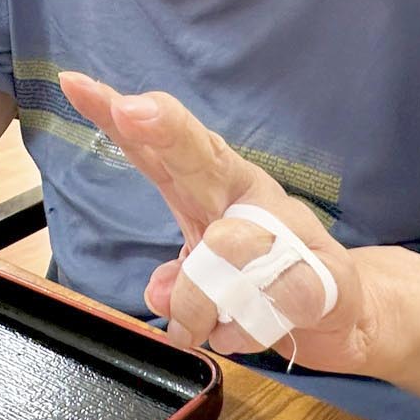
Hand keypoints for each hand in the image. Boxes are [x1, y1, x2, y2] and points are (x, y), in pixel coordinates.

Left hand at [59, 72, 385, 374]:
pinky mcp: (318, 274)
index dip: (116, 117)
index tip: (76, 86)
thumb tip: (158, 292)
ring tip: (197, 323)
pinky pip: (270, 301)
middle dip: (165, 130)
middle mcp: (244, 194)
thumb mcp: (202, 271)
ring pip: (228, 246)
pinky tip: (241, 332)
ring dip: (200, 296)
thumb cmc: (262, 275)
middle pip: (201, 155)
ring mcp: (286, 229)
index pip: (157, 148)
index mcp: (209, 186)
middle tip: (131, 110)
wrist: (342, 308)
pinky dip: (245, 329)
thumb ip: (175, 276)